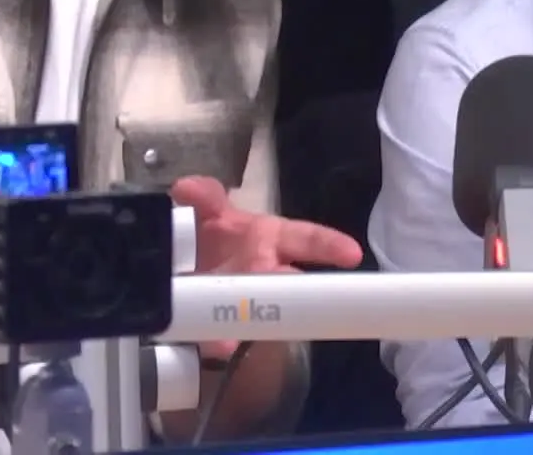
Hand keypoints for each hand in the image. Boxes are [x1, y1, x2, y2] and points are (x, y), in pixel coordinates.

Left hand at [170, 175, 363, 358]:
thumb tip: (187, 188)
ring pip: (260, 314)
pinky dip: (220, 342)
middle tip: (301, 299)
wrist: (180, 266)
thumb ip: (202, 197)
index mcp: (271, 239)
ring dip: (254, 321)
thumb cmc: (209, 234)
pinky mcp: (223, 330)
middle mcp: (266, 272)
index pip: (308, 240)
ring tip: (241, 332)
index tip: (352, 254)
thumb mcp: (206, 210)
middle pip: (290, 283)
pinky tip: (217, 344)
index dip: (330, 245)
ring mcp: (246, 303)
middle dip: (294, 290)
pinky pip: (224, 338)